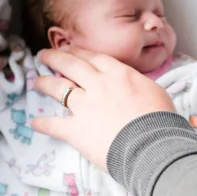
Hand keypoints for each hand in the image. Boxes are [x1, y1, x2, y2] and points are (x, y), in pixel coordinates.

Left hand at [32, 47, 175, 170]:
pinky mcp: (76, 130)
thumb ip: (137, 84)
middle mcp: (97, 85)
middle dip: (55, 58)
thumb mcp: (154, 91)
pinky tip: (35, 123)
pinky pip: (55, 125)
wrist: (153, 145)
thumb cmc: (161, 120)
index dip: (78, 52)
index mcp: (118, 74)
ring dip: (46, 84)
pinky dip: (43, 124)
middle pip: (71, 66)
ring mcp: (84, 106)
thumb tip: (132, 86)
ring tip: (37, 82)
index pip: (93, 57)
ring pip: (59, 89)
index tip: (69, 50)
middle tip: (43, 55)